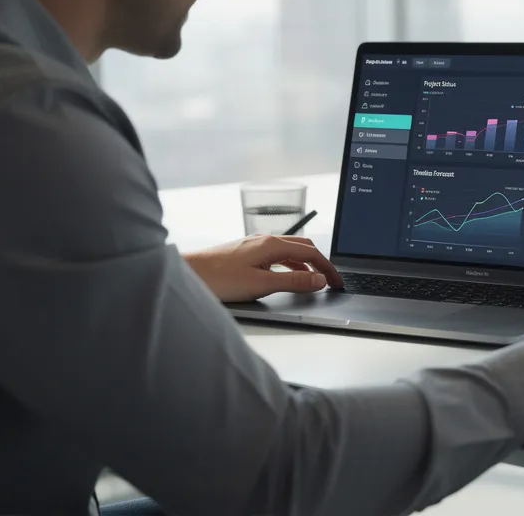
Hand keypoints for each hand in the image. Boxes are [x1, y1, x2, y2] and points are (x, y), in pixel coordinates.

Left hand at [184, 235, 343, 302]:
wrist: (187, 274)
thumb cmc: (218, 279)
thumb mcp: (261, 284)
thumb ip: (293, 282)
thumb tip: (318, 280)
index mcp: (272, 244)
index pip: (310, 253)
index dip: (327, 268)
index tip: (337, 282)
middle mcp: (264, 240)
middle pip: (303, 247)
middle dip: (320, 262)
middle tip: (330, 279)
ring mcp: (254, 245)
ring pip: (289, 251)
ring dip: (305, 264)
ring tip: (313, 280)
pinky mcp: (245, 252)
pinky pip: (276, 255)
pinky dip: (290, 265)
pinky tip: (287, 276)